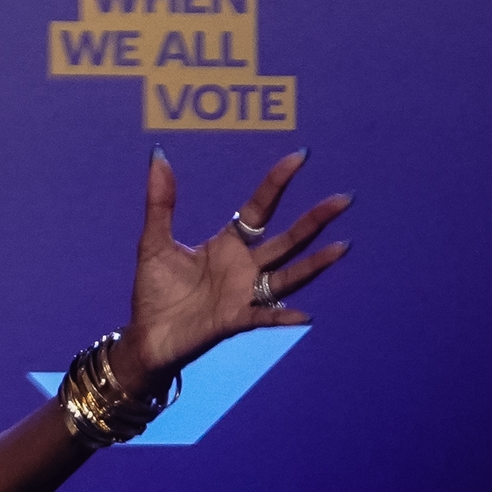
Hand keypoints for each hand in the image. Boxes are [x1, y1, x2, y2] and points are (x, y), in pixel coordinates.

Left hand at [122, 147, 351, 385]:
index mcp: (228, 244)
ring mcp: (244, 294)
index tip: (299, 157)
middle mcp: (244, 267)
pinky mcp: (234, 320)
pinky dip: (282, 316)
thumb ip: (160, 202)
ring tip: (341, 247)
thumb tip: (159, 156)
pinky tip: (304, 314)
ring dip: (314, 264)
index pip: (260, 208)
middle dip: (314, 220)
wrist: (147, 335)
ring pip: (287, 276)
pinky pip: (263, 317)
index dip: (277, 183)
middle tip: (344, 199)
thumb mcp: (153, 241)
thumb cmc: (155, 291)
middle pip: (287, 240)